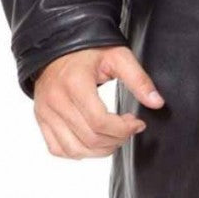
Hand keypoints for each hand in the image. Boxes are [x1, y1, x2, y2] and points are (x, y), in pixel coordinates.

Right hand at [33, 45, 164, 158]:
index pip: (99, 121)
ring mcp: (45, 112)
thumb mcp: (119, 56)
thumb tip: (157, 103)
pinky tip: (93, 141)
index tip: (138, 123)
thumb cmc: (91, 50)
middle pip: (89, 138)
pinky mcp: (41, 119)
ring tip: (114, 137)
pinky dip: (78, 152)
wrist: (60, 45)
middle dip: (116, 139)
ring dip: (100, 151)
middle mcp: (56, 101)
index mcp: (75, 84)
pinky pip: (57, 149)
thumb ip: (139, 79)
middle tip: (129, 129)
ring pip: (74, 149)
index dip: (123, 129)